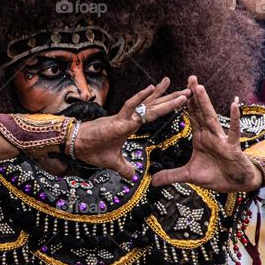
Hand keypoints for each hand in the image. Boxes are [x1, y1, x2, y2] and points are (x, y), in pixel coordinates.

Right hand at [75, 78, 190, 179]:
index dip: (166, 106)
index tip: (181, 100)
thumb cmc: (91, 149)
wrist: (74, 145)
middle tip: (189, 90)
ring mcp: (123, 119)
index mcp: (130, 125)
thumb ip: (125, 168)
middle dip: (172, 98)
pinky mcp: (116, 122)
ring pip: (146, 105)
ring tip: (178, 87)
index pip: (152, 112)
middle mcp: (129, 118)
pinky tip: (151, 88)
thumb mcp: (113, 162)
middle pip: (154, 106)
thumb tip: (133, 177)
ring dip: (163, 97)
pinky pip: (130, 107)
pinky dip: (140, 98)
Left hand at [151, 76, 261, 192]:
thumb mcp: (189, 176)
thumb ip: (171, 175)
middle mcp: (210, 134)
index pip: (192, 117)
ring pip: (211, 118)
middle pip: (201, 112)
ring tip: (200, 87)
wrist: (236, 184)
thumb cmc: (216, 175)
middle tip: (190, 78)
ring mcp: (221, 139)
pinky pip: (233, 131)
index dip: (185, 103)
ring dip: (205, 102)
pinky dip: (233, 118)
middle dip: (195, 95)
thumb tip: (152, 181)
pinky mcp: (231, 147)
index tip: (178, 89)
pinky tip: (234, 104)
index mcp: (201, 138)